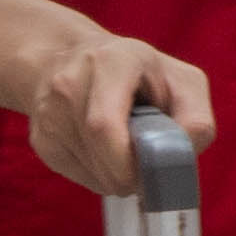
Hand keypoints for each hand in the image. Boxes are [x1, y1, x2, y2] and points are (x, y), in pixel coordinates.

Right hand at [21, 30, 214, 198]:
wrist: (73, 59)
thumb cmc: (140, 75)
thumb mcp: (181, 81)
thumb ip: (195, 118)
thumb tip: (183, 156)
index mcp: (112, 61)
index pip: (104, 125)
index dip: (127, 159)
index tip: (150, 170)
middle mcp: (70, 82)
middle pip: (99, 152)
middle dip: (131, 173)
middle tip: (148, 169)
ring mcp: (49, 111)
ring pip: (90, 171)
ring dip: (118, 176)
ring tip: (128, 150)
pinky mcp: (40, 138)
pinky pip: (77, 176)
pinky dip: (100, 176)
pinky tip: (106, 153)